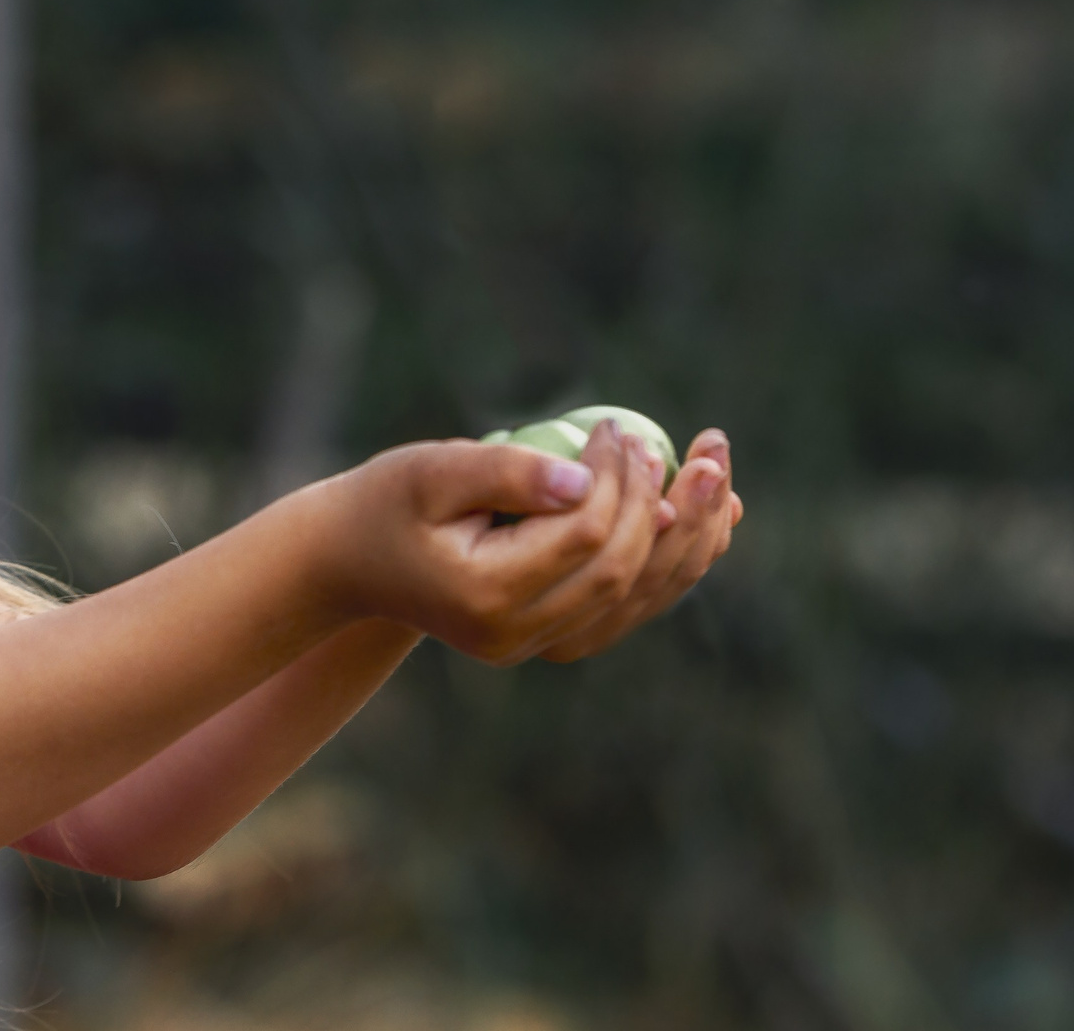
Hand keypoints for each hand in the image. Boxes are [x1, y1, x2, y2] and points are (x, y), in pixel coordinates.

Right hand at [302, 419, 668, 664]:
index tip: (618, 427)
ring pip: (635, 597)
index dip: (618, 479)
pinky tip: (702, 518)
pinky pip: (627, 605)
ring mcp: (535, 645)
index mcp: (485, 597)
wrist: (351, 561)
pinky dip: (670, 563)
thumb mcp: (431, 470)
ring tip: (722, 480)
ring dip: (689, 540)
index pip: (581, 537)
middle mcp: (515, 637)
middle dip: (670, 506)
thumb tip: (586, 476)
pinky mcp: (551, 638)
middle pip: (619, 572)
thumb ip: (505, 471)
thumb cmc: (386, 501)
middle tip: (701, 447)